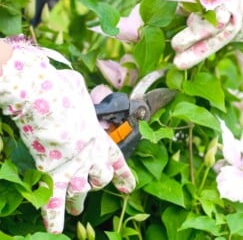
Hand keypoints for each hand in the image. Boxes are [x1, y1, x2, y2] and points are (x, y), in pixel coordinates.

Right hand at [0, 38, 135, 233]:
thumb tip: (73, 85)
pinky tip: (54, 229)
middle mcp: (90, 154)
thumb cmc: (61, 88)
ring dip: (78, 203)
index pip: (117, 160)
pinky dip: (53, 215)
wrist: (43, 96)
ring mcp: (72, 164)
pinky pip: (54, 199)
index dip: (124, 175)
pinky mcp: (51, 171)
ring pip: (81, 192)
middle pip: (100, 179)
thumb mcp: (77, 87)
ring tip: (76, 212)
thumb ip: (80, 94)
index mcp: (98, 136)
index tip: (129, 186)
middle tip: (90, 191)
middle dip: (96, 185)